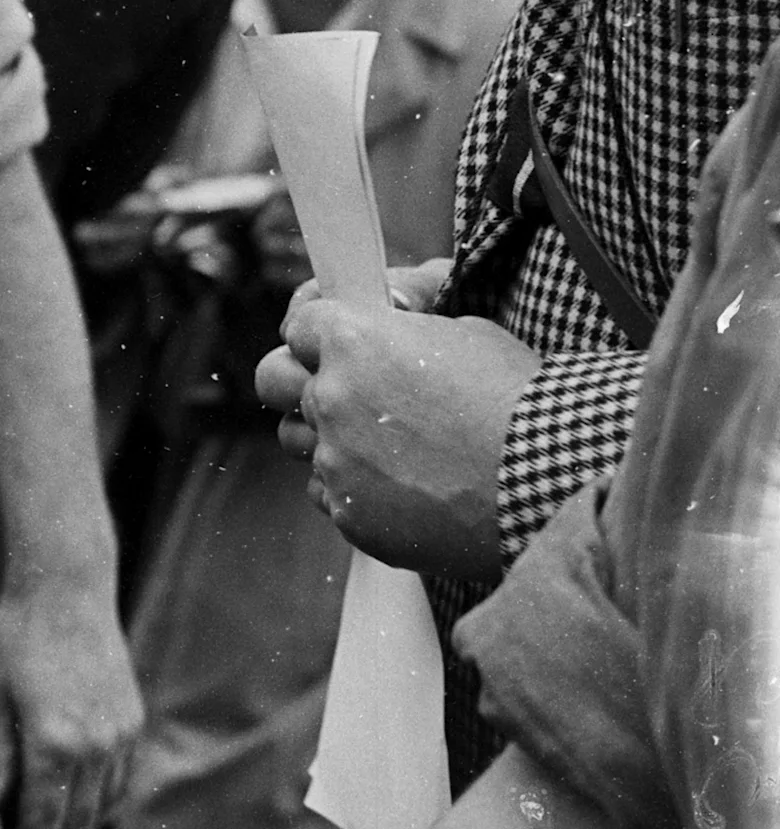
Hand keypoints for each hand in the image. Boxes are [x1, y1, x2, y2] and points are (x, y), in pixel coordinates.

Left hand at [0, 578, 141, 828]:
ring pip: (101, 810)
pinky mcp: (132, 722)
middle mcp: (95, 746)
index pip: (41, 826)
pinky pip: (119, 783)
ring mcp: (120, 735)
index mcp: (53, 742)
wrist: (67, 587)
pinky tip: (79, 817)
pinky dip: (99, 809)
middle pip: (75, 827)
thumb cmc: (17, 635)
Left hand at [255, 294, 527, 577]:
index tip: (337, 343)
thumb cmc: (524, 403)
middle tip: (339, 389)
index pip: (301, 324)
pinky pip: (327, 493)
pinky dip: (354, 487)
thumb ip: (409, 327)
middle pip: (272, 378)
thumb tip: (392, 315)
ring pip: (297, 440)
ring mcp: (336, 459)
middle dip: (298, 378)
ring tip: (385, 443)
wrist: (556, 485)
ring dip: (326, 436)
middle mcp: (331, 396)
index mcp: (354, 340)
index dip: (321, 332)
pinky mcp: (350, 513)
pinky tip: (402, 485)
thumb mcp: (471, 334)